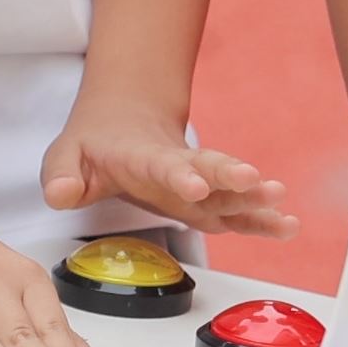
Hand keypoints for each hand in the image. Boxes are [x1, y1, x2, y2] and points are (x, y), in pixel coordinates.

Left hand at [39, 108, 295, 242]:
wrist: (123, 120)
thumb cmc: (95, 145)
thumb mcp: (65, 155)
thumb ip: (60, 174)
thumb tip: (60, 193)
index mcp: (142, 156)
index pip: (162, 166)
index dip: (180, 175)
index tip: (196, 184)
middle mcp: (178, 167)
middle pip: (209, 169)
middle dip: (231, 177)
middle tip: (256, 180)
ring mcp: (197, 183)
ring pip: (229, 190)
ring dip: (255, 199)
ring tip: (282, 207)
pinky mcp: (207, 199)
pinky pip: (236, 210)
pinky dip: (261, 219)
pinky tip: (287, 226)